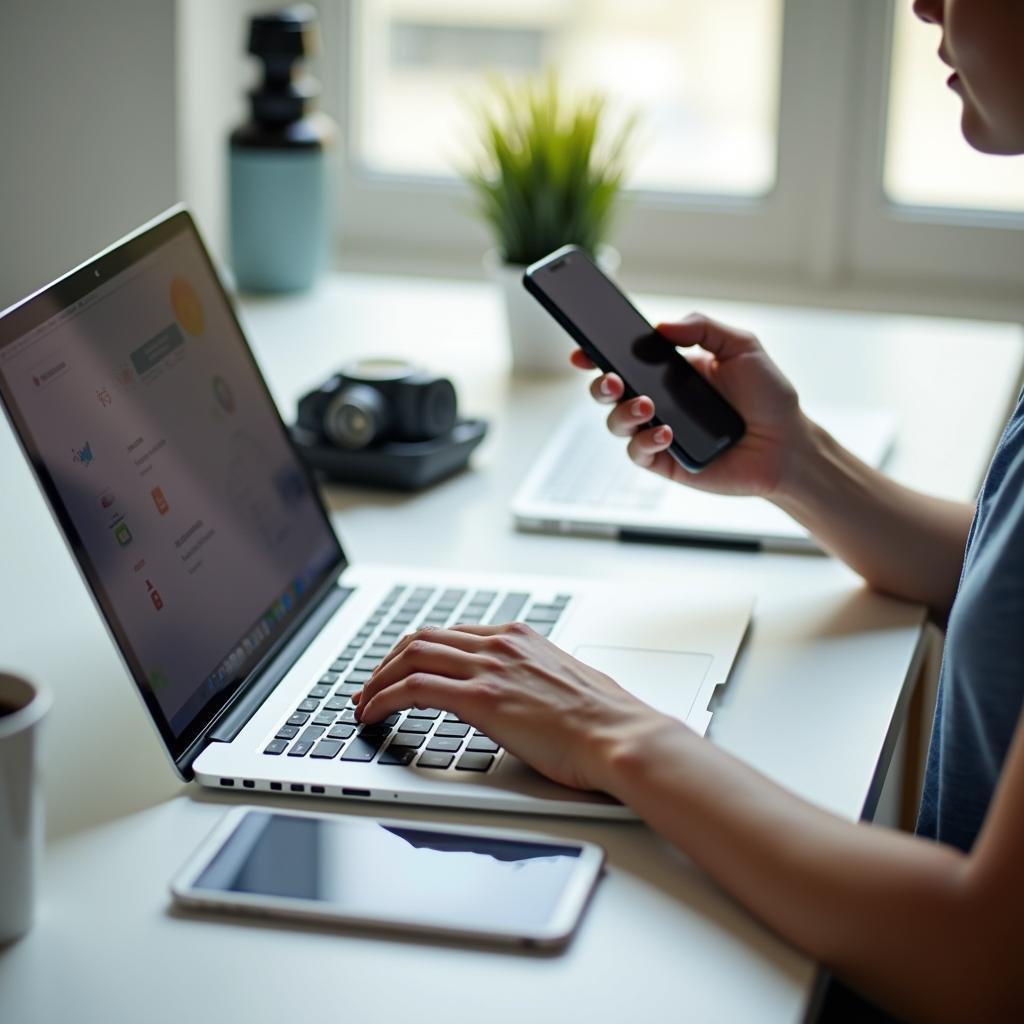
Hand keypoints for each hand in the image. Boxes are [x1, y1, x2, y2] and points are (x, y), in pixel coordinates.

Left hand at [353, 622, 675, 792]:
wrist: (622, 736)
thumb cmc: (605, 721)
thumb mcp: (565, 685)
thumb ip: (535, 680)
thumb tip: (523, 697)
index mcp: (519, 637)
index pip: (451, 634)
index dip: (417, 653)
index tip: (401, 671)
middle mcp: (500, 644)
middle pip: (423, 638)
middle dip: (389, 662)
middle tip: (371, 686)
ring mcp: (489, 668)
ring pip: (411, 656)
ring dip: (378, 679)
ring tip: (363, 703)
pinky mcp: (481, 699)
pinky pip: (413, 689)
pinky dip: (383, 698)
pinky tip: (373, 716)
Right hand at [571, 313, 807, 497]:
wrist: (787, 444)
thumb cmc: (768, 397)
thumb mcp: (741, 347)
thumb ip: (703, 328)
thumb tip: (661, 327)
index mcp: (669, 371)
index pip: (624, 360)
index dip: (597, 354)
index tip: (583, 350)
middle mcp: (658, 401)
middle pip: (609, 391)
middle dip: (600, 384)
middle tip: (613, 379)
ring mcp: (658, 432)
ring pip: (616, 423)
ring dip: (622, 412)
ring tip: (646, 405)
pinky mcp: (665, 462)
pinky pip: (637, 452)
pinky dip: (645, 441)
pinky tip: (666, 433)